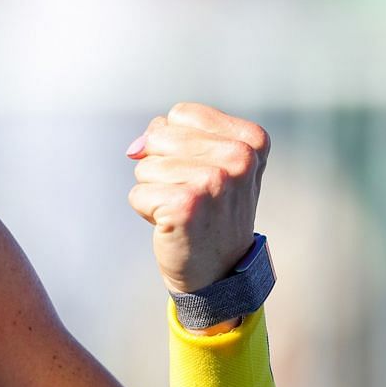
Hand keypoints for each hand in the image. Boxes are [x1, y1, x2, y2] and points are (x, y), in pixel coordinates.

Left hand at [125, 102, 268, 295]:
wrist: (220, 271)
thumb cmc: (211, 213)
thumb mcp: (210, 163)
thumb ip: (174, 137)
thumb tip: (135, 147)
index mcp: (250, 139)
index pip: (179, 114)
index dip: (174, 144)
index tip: (199, 173)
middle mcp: (239, 156)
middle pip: (158, 136)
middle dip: (161, 167)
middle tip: (190, 196)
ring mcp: (215, 180)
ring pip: (144, 165)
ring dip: (154, 191)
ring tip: (183, 211)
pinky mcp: (187, 204)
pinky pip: (138, 193)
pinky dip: (146, 211)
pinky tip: (173, 225)